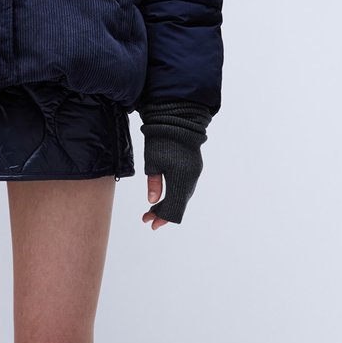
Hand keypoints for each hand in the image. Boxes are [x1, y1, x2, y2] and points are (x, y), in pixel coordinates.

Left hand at [136, 99, 213, 228]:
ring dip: (169, 203)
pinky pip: (185, 187)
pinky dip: (175, 194)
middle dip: (163, 212)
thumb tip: (153, 201)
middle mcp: (191, 179)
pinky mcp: (195, 168)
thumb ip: (154, 183)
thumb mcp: (152, 162)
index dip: (162, 218)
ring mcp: (195, 173)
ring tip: (152, 208)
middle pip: (179, 204)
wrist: (178, 119)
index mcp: (181, 179)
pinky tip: (164, 196)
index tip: (150, 223)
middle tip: (146, 217)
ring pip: (182, 196)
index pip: (174, 208)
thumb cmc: (161, 139)